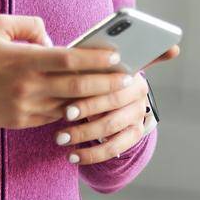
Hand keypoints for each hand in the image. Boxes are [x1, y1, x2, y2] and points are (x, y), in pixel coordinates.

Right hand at [0, 14, 132, 129]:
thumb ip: (30, 24)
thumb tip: (53, 38)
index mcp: (23, 60)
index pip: (68, 60)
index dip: (95, 59)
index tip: (117, 56)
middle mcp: (27, 87)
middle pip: (76, 86)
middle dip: (106, 83)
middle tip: (129, 78)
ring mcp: (25, 108)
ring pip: (70, 106)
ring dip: (95, 100)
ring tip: (117, 92)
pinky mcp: (22, 121)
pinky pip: (56, 117)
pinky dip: (75, 111)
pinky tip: (92, 105)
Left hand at [57, 44, 180, 165]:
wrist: (113, 93)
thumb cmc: (96, 73)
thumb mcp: (94, 61)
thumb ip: (89, 52)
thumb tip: (67, 41)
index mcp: (132, 71)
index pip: (114, 80)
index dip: (93, 89)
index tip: (71, 99)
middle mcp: (140, 93)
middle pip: (113, 102)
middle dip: (87, 109)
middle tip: (65, 114)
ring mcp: (138, 115)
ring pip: (111, 127)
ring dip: (84, 134)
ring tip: (60, 138)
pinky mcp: (134, 134)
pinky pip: (114, 148)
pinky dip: (92, 155)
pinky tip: (73, 157)